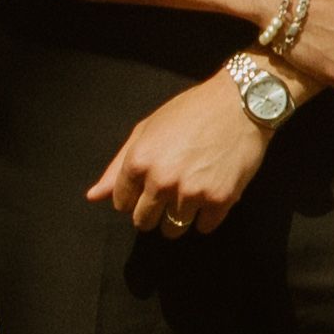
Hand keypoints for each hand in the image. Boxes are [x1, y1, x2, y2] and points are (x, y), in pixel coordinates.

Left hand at [85, 72, 272, 236]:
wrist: (241, 103)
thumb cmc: (191, 111)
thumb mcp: (147, 130)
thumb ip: (117, 167)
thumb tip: (93, 197)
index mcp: (139, 162)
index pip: (122, 203)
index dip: (134, 196)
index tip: (150, 185)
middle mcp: (160, 181)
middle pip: (144, 222)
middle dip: (154, 212)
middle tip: (171, 191)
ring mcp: (190, 192)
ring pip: (173, 230)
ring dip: (180, 217)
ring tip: (192, 191)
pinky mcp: (219, 200)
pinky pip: (204, 227)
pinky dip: (207, 216)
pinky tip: (212, 191)